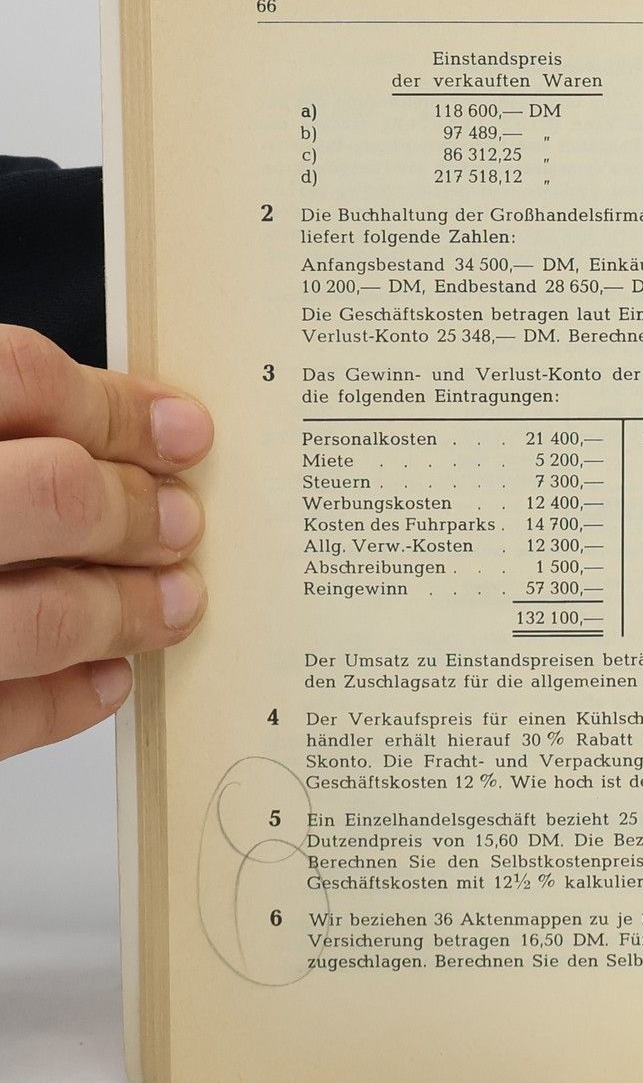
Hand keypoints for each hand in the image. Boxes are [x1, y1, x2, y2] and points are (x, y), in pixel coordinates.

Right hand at [0, 324, 210, 758]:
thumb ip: (7, 435)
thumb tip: (124, 439)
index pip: (18, 379)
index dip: (114, 406)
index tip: (186, 430)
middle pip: (49, 493)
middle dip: (137, 511)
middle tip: (186, 525)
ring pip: (33, 618)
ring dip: (122, 612)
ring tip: (174, 606)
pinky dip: (61, 702)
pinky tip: (107, 680)